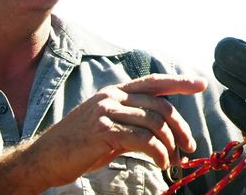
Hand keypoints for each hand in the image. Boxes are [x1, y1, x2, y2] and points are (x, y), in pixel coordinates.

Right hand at [28, 74, 204, 186]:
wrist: (45, 158)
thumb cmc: (78, 145)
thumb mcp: (107, 126)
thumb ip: (131, 121)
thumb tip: (162, 131)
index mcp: (114, 92)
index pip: (153, 82)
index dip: (178, 82)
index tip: (200, 84)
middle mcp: (112, 97)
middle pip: (160, 106)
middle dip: (180, 127)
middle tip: (188, 146)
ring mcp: (107, 112)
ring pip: (154, 123)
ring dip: (169, 145)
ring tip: (171, 161)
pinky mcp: (104, 131)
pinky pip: (143, 139)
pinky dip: (157, 153)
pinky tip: (159, 163)